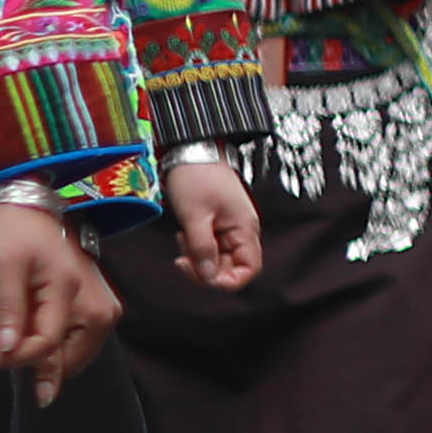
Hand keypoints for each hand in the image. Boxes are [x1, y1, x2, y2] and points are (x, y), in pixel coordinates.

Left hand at [0, 196, 115, 395]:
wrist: (29, 205)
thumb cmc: (14, 231)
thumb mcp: (3, 267)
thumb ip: (9, 310)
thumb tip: (7, 350)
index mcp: (71, 293)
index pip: (46, 346)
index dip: (11, 358)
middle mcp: (97, 307)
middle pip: (66, 359)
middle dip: (27, 362)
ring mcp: (99, 308)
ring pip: (70, 356)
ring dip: (37, 357)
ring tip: (2, 341)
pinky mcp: (93, 307)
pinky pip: (72, 342)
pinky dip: (47, 346)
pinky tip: (21, 334)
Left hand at [165, 148, 266, 289]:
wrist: (191, 151)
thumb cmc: (197, 178)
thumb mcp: (195, 216)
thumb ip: (202, 249)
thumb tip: (208, 277)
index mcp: (244, 229)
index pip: (249, 269)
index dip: (228, 281)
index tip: (203, 277)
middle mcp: (242, 232)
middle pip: (231, 268)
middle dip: (205, 269)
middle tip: (182, 259)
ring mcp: (230, 228)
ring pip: (218, 259)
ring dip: (198, 257)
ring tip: (182, 239)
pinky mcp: (218, 224)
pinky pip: (211, 247)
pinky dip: (196, 247)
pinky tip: (184, 234)